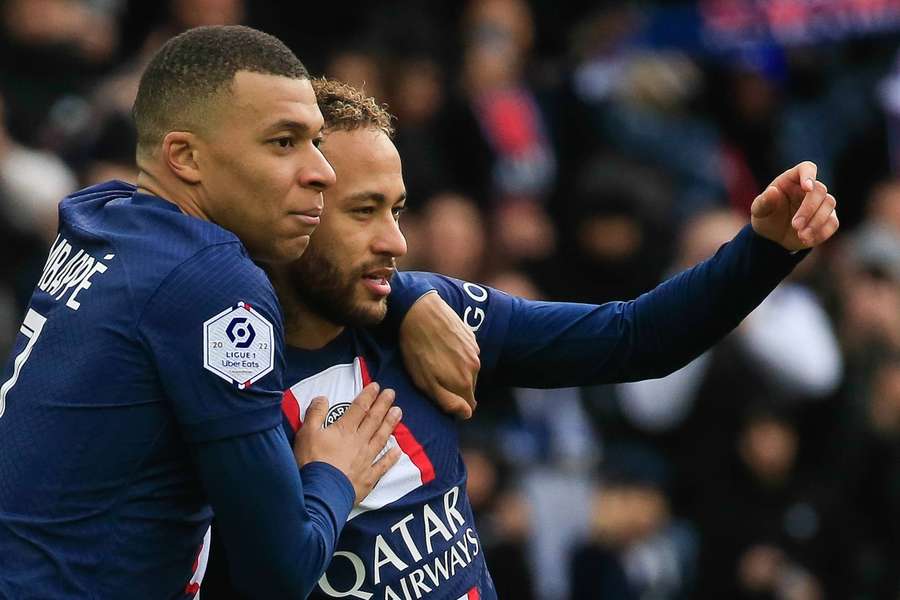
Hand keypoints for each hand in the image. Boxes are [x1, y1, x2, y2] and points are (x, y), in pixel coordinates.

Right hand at [294, 383, 401, 503]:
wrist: (320, 492)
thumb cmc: (311, 462)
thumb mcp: (306, 433)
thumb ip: (315, 414)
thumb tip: (322, 398)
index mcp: (344, 430)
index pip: (359, 408)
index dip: (368, 395)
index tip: (376, 386)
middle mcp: (359, 441)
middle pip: (374, 419)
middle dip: (383, 404)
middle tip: (392, 393)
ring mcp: (366, 460)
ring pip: (381, 438)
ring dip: (390, 424)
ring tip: (399, 412)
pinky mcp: (368, 478)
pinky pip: (382, 465)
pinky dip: (391, 457)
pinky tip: (398, 451)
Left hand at [400, 291, 480, 418]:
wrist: (419, 310)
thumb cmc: (417, 349)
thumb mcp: (425, 382)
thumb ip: (448, 402)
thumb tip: (467, 414)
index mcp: (464, 382)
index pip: (469, 406)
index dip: (455, 404)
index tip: (440, 394)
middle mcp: (475, 367)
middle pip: (469, 388)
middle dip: (455, 386)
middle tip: (434, 374)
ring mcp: (475, 350)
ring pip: (469, 370)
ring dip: (456, 369)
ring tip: (437, 358)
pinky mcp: (471, 336)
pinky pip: (468, 354)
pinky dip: (458, 354)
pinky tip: (442, 346)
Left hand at [750, 161, 838, 250]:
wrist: (773, 236)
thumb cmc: (766, 217)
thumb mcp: (758, 210)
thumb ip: (763, 201)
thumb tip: (772, 191)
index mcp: (792, 180)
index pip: (806, 168)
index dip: (809, 175)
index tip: (807, 188)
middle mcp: (810, 189)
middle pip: (820, 190)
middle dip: (809, 209)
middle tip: (795, 226)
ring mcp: (821, 204)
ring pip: (830, 204)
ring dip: (816, 222)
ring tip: (801, 235)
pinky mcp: (828, 219)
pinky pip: (833, 223)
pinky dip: (821, 232)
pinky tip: (807, 240)